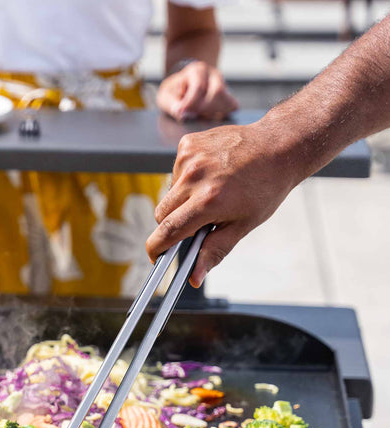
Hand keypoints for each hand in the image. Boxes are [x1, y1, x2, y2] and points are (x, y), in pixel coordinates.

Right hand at [146, 122, 299, 286]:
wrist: (278, 146)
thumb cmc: (265, 187)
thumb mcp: (243, 225)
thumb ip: (214, 251)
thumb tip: (194, 278)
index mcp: (208, 201)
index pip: (168, 231)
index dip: (157, 248)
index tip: (156, 256)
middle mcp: (195, 177)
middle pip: (162, 214)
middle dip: (173, 224)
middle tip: (196, 222)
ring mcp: (189, 157)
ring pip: (169, 193)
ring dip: (182, 199)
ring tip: (210, 192)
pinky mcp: (187, 144)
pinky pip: (175, 172)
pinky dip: (187, 178)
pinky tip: (210, 173)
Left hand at [156, 61, 237, 121]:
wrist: (183, 87)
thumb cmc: (174, 93)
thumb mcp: (165, 96)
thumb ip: (171, 105)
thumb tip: (181, 114)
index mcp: (197, 70)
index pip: (199, 87)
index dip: (191, 103)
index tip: (182, 114)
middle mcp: (213, 74)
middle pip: (217, 92)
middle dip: (203, 109)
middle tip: (192, 115)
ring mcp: (223, 84)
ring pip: (226, 100)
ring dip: (213, 113)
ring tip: (200, 116)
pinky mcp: (228, 95)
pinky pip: (232, 106)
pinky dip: (222, 115)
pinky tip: (210, 117)